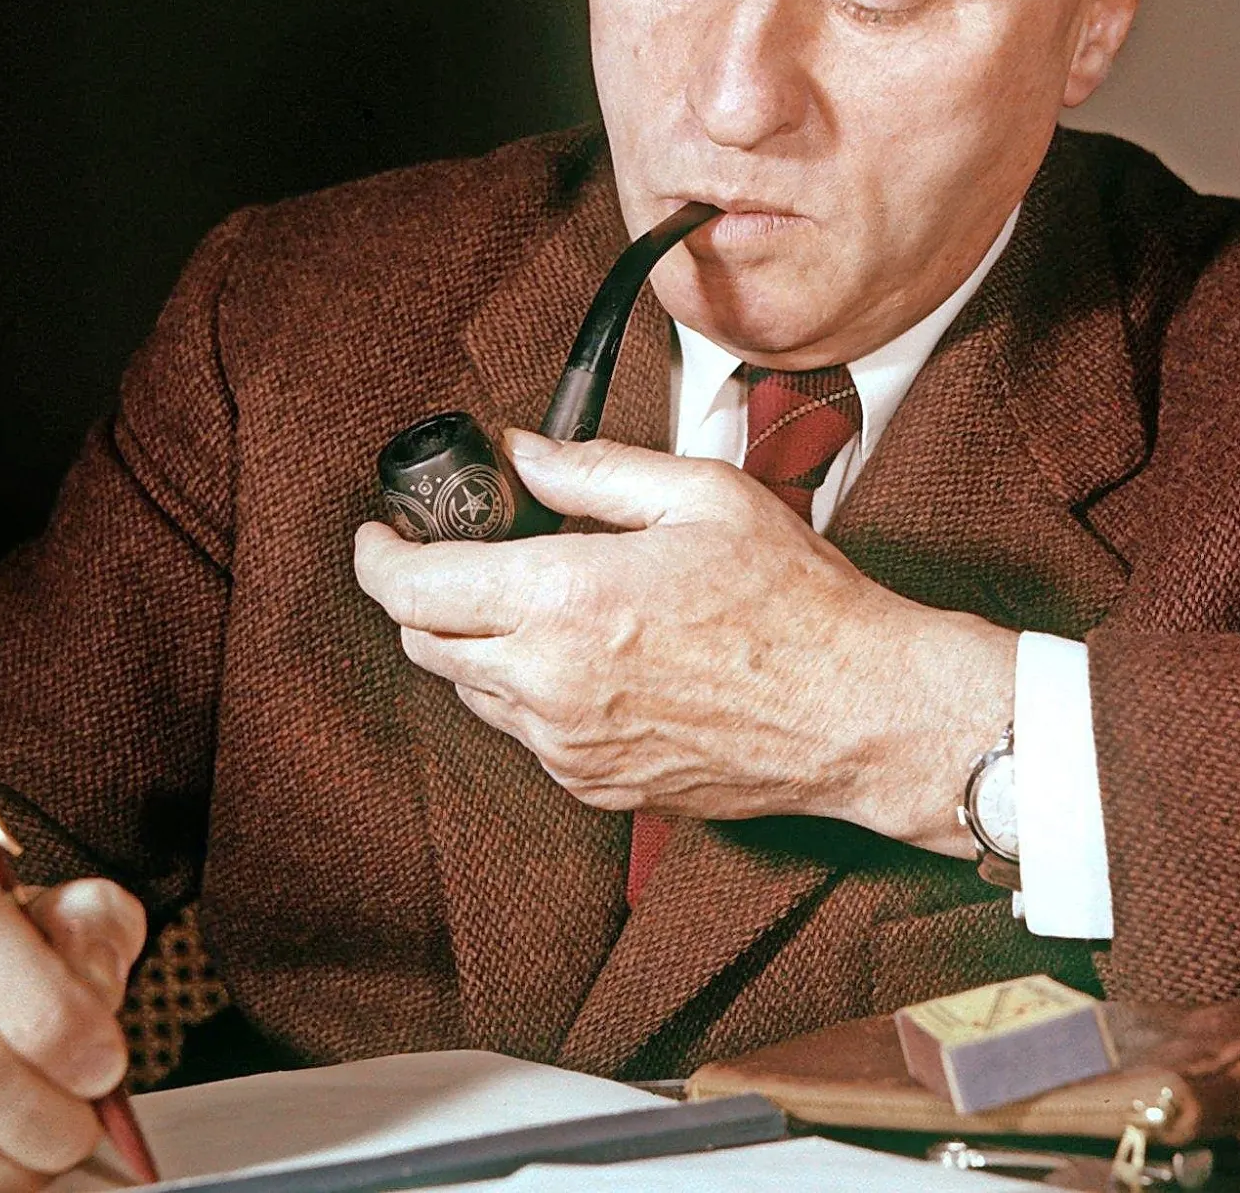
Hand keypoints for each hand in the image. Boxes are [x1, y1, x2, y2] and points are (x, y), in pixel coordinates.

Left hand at [354, 430, 1015, 850]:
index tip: (382, 533)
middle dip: (423, 593)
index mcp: (568, 602)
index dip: (380, 555)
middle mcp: (552, 685)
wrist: (859, 710)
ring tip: (539, 596)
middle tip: (461, 551)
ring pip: (470, 690)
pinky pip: (524, 731)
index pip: (415, 588)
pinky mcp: (596, 785)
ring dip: (476, 641)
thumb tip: (524, 453)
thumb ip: (592, 471)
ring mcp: (569, 746)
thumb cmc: (797, 603)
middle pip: (426, 642)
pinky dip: (528, 686)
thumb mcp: (698, 495)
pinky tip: (587, 650)